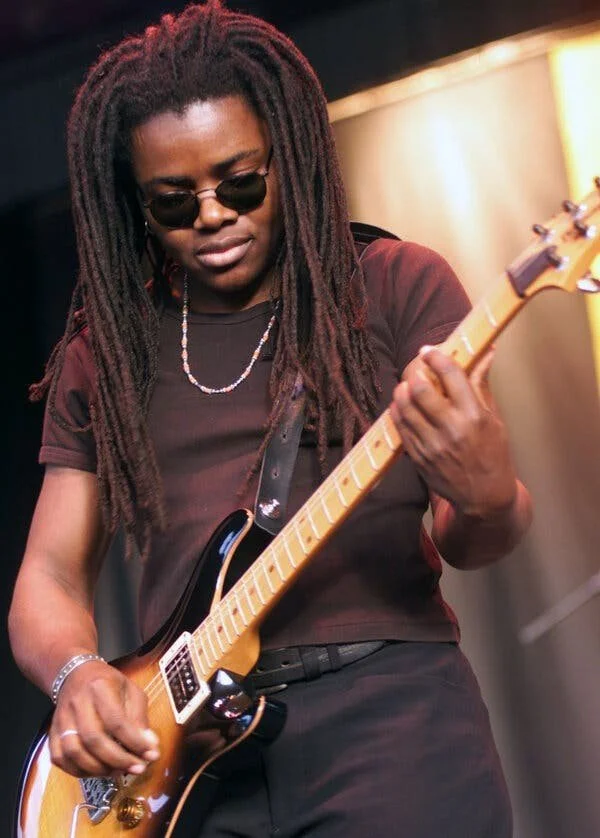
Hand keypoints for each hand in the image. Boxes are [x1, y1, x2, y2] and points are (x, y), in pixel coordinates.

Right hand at [49, 659, 159, 777]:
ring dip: (98, 768)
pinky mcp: (53, 732)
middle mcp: (78, 703)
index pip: (116, 720)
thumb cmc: (108, 683)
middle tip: (137, 768)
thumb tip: (149, 745)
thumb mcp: (131, 690)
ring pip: (74, 752)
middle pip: (94, 738)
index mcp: (100, 687)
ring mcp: (62, 719)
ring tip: (118, 770)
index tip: (150, 754)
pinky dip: (78, 771)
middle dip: (118, 759)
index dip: (134, 742)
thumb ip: (140, 717)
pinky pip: (59, 758)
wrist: (76, 675)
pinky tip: (96, 771)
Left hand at [389, 346, 516, 517]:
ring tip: (408, 385)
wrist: (484, 496)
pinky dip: (398, 410)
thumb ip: (481, 385)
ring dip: (403, 389)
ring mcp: (432, 444)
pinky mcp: (418, 456)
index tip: (429, 350)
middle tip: (417, 368)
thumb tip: (485, 352)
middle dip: (415, 372)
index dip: (436, 357)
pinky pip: (399, 426)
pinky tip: (403, 404)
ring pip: (404, 406)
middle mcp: (452, 429)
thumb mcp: (494, 419)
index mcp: (475, 416)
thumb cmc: (492, 454)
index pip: (451, 375)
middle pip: (421, 388)